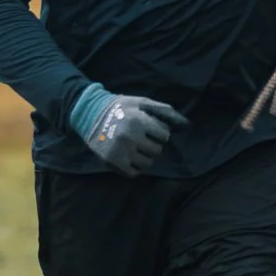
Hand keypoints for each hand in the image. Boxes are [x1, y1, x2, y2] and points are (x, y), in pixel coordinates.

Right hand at [71, 86, 187, 175]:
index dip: (159, 132)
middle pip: (157, 150)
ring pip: (147, 163)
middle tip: (141, 138)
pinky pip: (133, 173)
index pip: (164, 135)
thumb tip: (186, 123)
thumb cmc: (120, 107)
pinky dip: (133, 167)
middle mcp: (131, 137)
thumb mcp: (141, 102)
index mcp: (138, 121)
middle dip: (152, 144)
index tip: (150, 129)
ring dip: (144, 157)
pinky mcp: (113, 162)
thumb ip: (163, 111)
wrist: (90, 114)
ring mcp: (121, 151)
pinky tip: (128, 156)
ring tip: (135, 148)